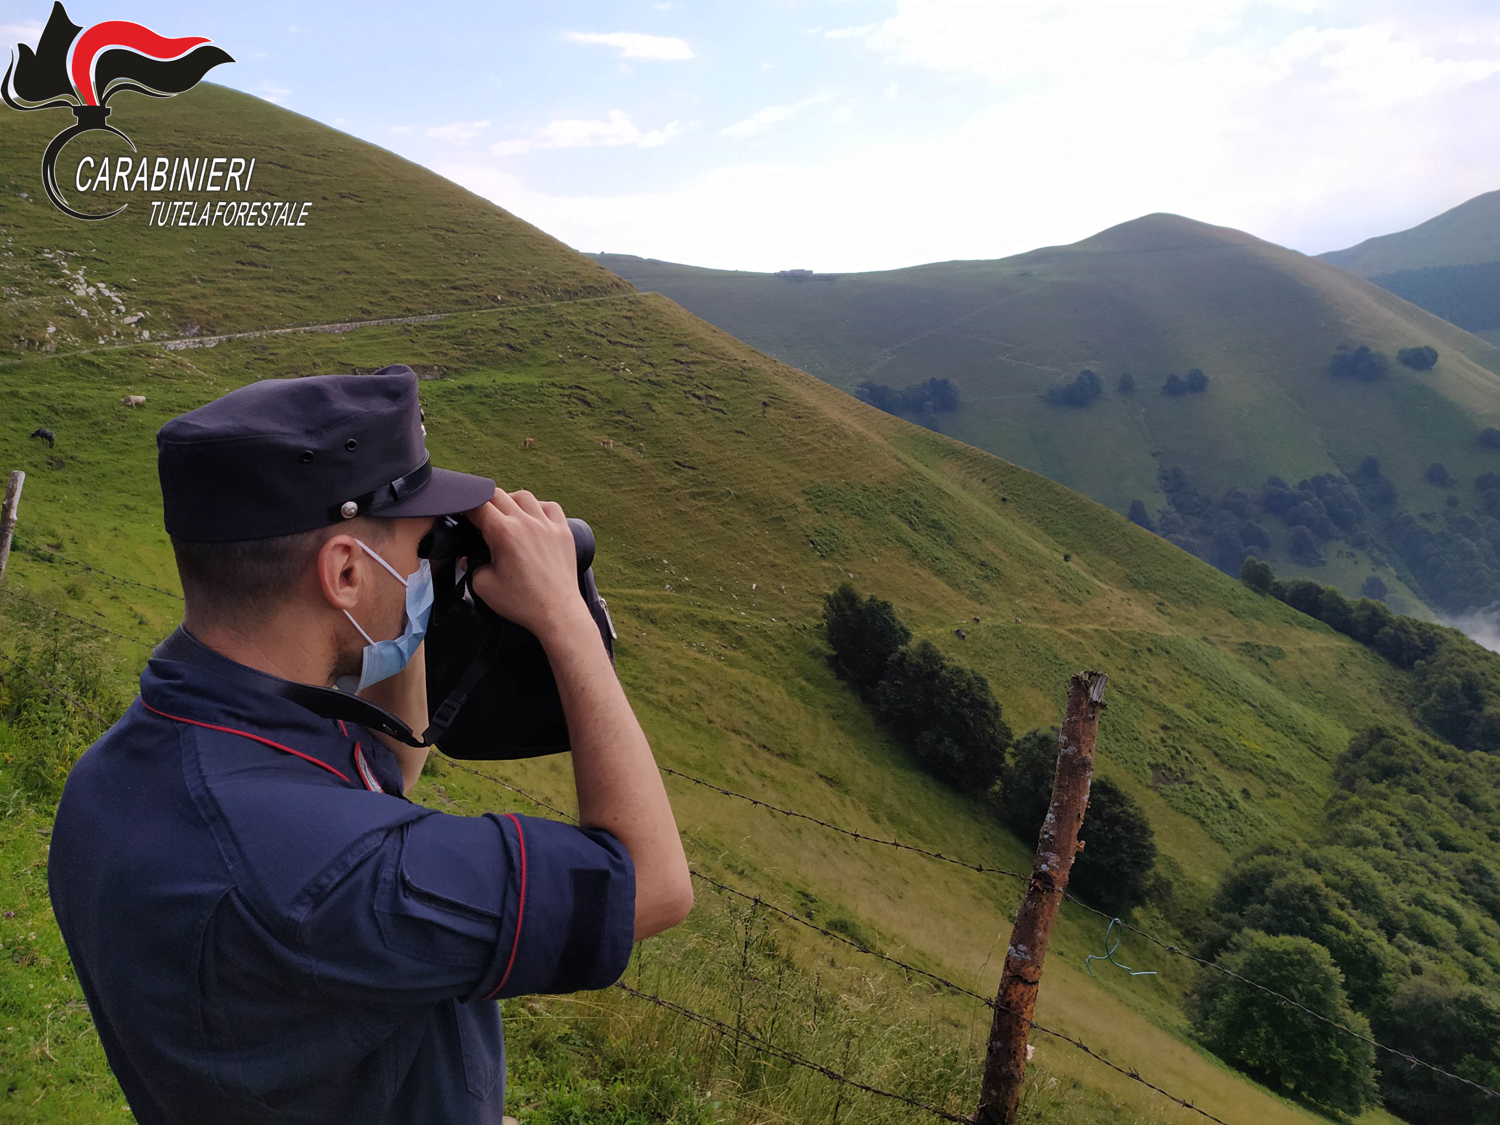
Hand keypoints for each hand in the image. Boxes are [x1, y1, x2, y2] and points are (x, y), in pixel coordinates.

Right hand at [465, 488, 588, 637]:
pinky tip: (533, 519)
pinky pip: (550, 507)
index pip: (478, 505)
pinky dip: (538, 508)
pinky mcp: (563, 531)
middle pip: (498, 495)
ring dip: (510, 502)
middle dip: (484, 503)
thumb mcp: (483, 586)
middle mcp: (526, 522)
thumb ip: (471, 565)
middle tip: (481, 519)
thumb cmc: (522, 602)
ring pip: (524, 496)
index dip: (466, 508)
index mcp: (504, 532)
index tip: (464, 517)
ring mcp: (547, 524)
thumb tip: (471, 557)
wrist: (557, 612)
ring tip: (506, 517)